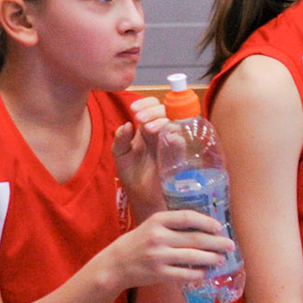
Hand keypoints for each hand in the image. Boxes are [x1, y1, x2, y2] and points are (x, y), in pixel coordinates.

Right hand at [97, 209, 231, 290]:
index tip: (219, 227)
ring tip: (221, 259)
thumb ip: (173, 224)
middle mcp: (158, 237)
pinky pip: (184, 274)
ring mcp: (158, 256)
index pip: (187, 217)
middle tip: (230, 245)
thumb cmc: (139, 242)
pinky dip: (198, 273)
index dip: (206, 222)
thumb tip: (205, 226)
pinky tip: (206, 272)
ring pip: (192, 257)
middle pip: (194, 239)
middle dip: (216, 242)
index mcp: (158, 220)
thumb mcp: (151, 225)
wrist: (116, 264)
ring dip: (211, 258)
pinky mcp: (158, 274)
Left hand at [112, 96, 171, 220]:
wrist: (144, 199)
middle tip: (141, 120)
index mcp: (146, 128)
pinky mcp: (179, 154)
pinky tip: (166, 138)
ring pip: (174, 120)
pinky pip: (182, 139)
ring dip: (162, 120)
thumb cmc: (133, 177)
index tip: (134, 110)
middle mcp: (160, 132)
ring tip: (149, 129)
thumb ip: (120, 140)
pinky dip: (175, 135)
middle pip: (165, 110)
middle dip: (153, 111)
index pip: (151, 106)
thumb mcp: (120, 156)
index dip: (145, 104)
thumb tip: (127, 124)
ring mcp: (171, 141)